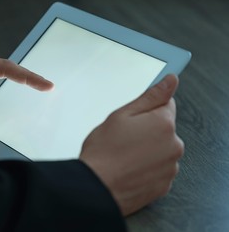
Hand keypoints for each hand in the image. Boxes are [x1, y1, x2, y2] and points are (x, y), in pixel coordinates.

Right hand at [80, 75, 183, 215]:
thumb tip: (171, 81)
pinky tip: (128, 169)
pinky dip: (146, 168)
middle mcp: (174, 145)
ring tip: (123, 156)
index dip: (146, 110)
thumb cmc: (104, 152)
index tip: (134, 118)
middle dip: (147, 130)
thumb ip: (150, 97)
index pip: (166, 105)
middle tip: (123, 138)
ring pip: (160, 150)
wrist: (96, 187)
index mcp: (164, 124)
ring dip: (147, 151)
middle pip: (164, 129)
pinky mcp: (164, 185)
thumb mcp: (122, 115)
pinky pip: (157, 170)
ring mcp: (170, 168)